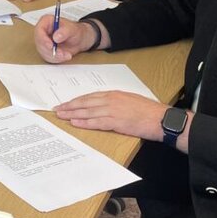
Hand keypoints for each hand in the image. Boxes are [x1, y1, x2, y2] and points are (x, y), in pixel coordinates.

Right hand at [32, 15, 98, 62]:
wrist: (79, 40)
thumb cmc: (75, 31)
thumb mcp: (72, 29)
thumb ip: (64, 32)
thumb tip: (56, 37)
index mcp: (46, 22)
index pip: (39, 30)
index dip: (43, 39)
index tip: (51, 46)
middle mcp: (42, 32)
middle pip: (39, 43)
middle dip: (51, 50)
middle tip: (62, 53)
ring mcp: (43, 42)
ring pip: (43, 52)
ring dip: (55, 56)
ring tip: (67, 54)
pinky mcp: (46, 50)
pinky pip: (48, 57)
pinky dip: (57, 59)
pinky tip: (65, 56)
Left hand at [54, 91, 177, 145]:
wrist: (159, 118)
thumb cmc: (147, 110)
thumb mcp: (129, 100)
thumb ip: (115, 101)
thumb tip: (102, 105)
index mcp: (113, 94)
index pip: (89, 97)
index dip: (76, 100)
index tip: (66, 103)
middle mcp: (110, 100)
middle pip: (85, 103)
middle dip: (69, 106)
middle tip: (57, 109)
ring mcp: (112, 110)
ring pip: (87, 112)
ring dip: (72, 114)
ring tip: (61, 116)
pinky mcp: (116, 122)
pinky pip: (96, 122)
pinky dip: (84, 123)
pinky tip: (75, 123)